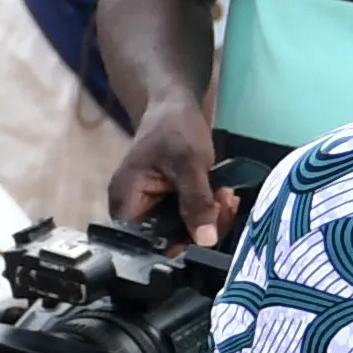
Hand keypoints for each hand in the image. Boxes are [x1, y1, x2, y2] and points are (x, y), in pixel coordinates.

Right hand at [109, 97, 244, 249]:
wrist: (175, 106)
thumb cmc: (174, 127)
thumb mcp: (189, 164)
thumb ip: (196, 202)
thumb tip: (206, 241)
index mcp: (126, 201)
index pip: (146, 244)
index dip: (177, 246)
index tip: (207, 232)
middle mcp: (134, 210)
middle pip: (168, 241)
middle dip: (201, 229)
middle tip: (224, 206)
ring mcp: (152, 207)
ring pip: (183, 232)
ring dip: (210, 219)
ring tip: (226, 196)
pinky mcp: (169, 204)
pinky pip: (189, 220)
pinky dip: (208, 211)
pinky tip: (223, 195)